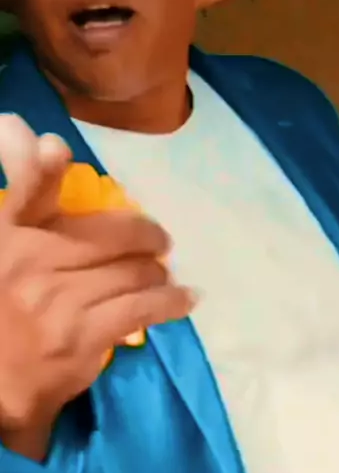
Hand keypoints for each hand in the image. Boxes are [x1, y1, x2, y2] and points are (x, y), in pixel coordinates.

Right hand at [0, 114, 193, 458]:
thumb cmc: (3, 311)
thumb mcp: (5, 253)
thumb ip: (25, 205)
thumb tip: (32, 138)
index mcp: (9, 234)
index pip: (27, 187)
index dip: (41, 164)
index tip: (55, 147)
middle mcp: (30, 260)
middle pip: (110, 233)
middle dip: (144, 237)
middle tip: (160, 242)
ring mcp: (57, 299)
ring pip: (132, 271)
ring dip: (156, 273)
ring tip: (163, 274)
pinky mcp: (82, 335)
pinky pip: (143, 307)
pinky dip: (171, 302)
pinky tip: (186, 299)